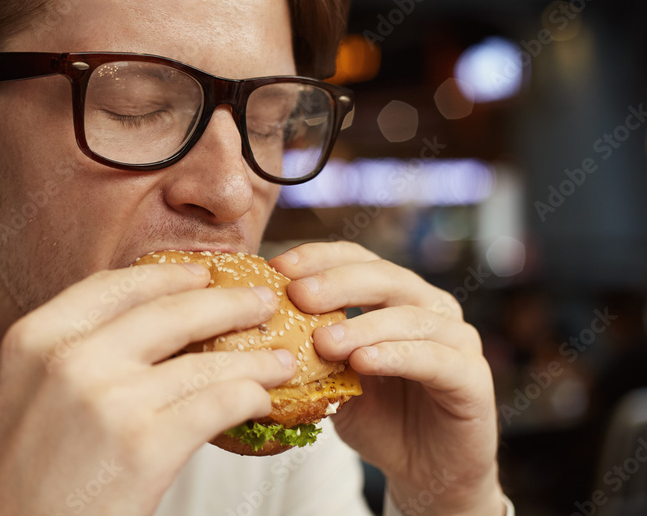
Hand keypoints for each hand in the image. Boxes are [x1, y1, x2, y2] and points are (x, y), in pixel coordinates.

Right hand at [0, 262, 295, 515]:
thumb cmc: (24, 474)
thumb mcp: (30, 390)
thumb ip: (77, 350)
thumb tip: (156, 323)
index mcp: (38, 336)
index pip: (115, 285)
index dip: (168, 276)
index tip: (202, 273)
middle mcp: (72, 357)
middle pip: (169, 310)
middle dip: (226, 302)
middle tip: (260, 300)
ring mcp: (110, 399)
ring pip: (205, 360)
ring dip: (253, 357)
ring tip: (279, 357)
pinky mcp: (145, 445)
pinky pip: (217, 404)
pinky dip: (249, 396)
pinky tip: (261, 399)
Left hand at [270, 242, 504, 515]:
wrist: (423, 472)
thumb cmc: (377, 416)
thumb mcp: (332, 377)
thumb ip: (308, 347)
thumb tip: (255, 321)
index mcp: (396, 296)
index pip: (357, 259)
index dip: (319, 257)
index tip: (278, 268)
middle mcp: (430, 307)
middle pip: (383, 277)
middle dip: (336, 282)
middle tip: (297, 295)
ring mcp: (457, 338)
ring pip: (408, 316)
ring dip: (362, 325)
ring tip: (323, 340)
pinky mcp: (473, 377)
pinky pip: (433, 358)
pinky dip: (396, 355)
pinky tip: (363, 362)